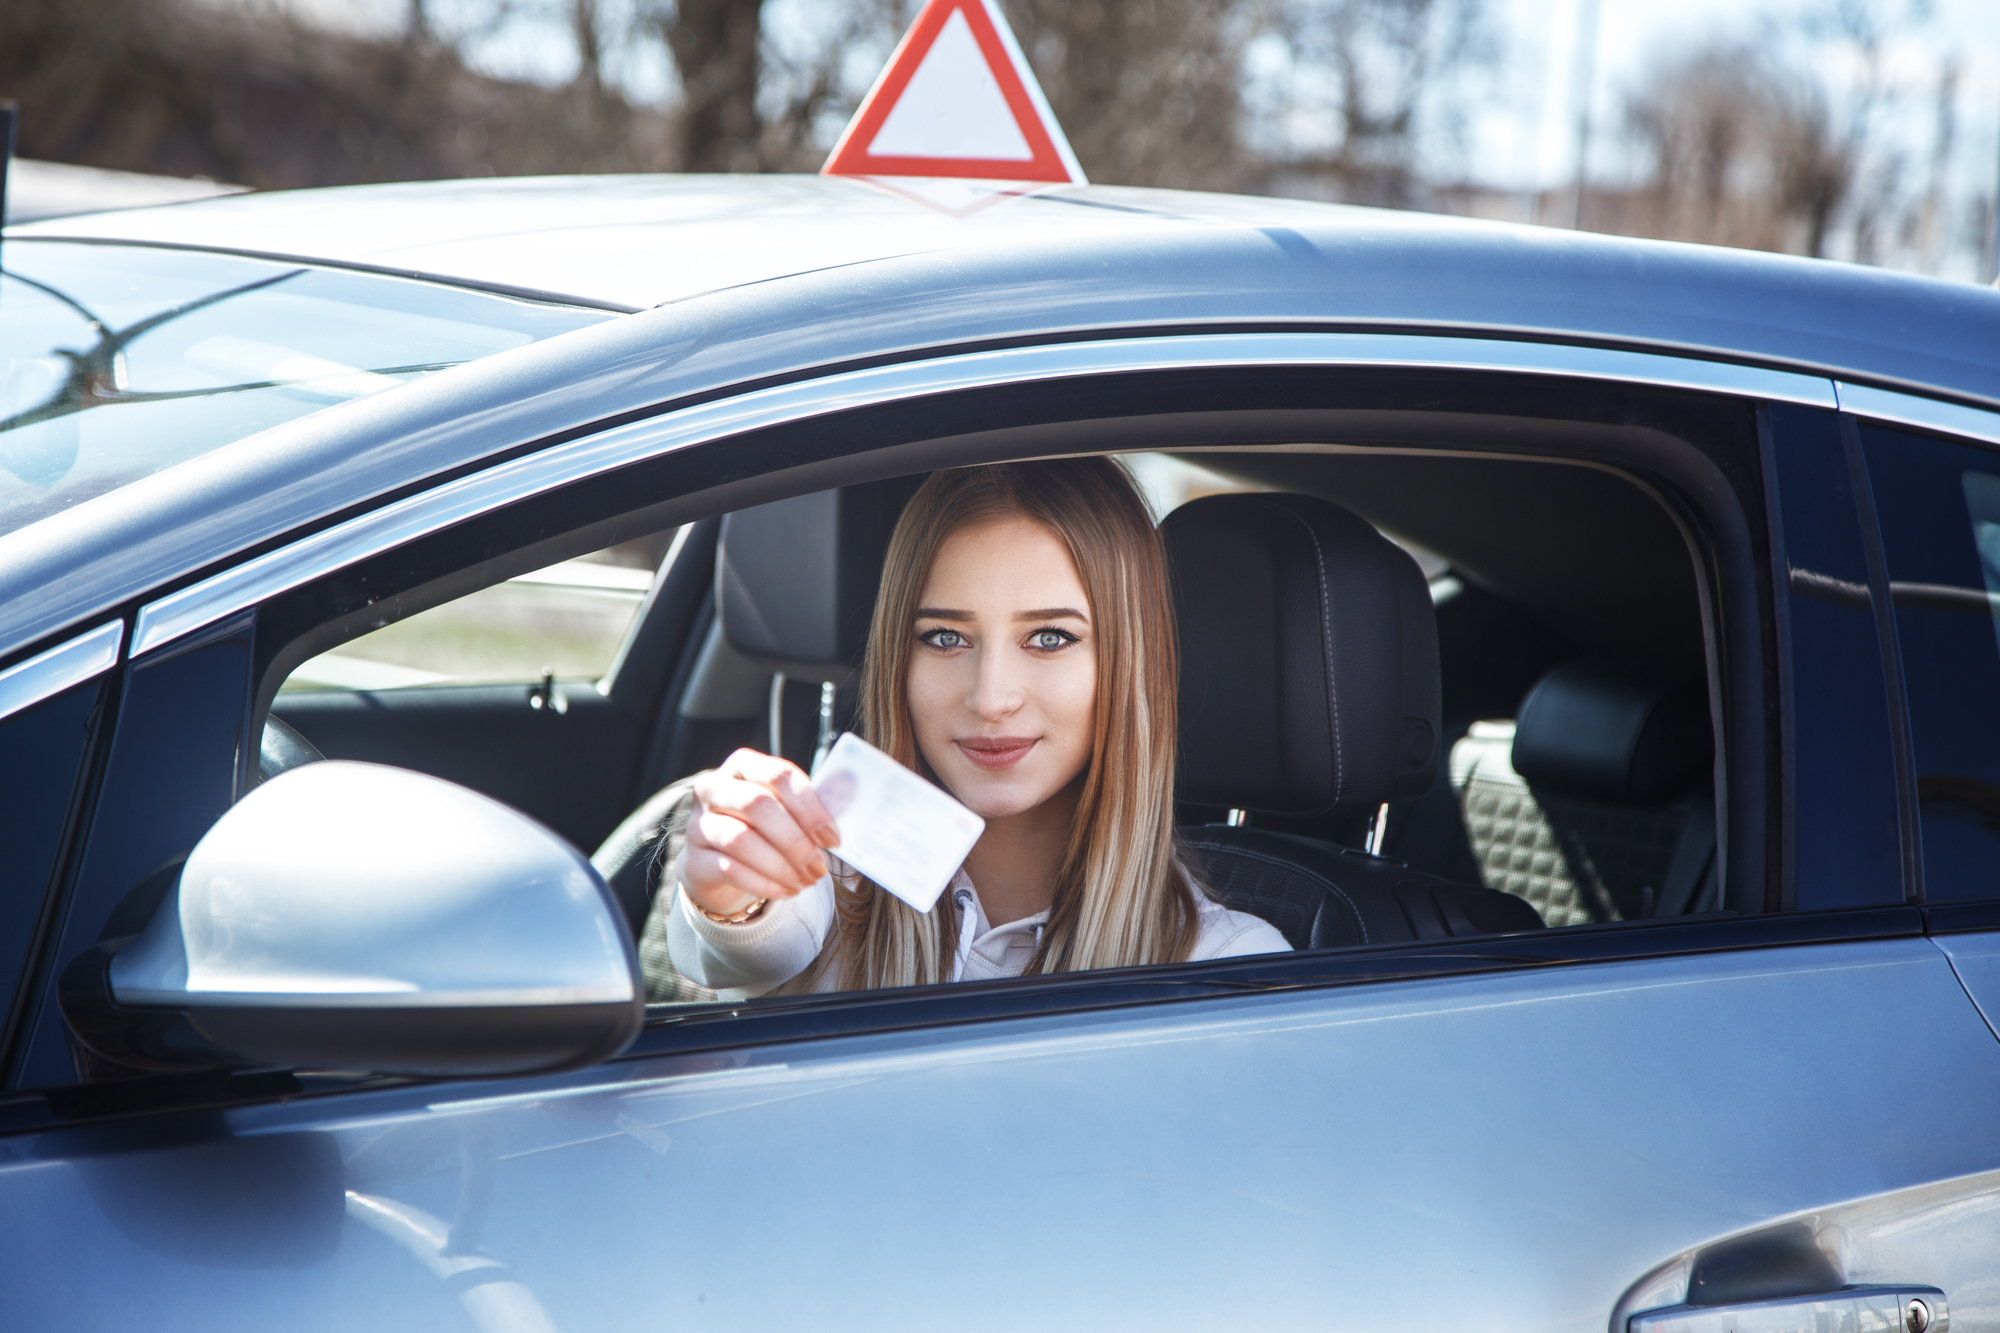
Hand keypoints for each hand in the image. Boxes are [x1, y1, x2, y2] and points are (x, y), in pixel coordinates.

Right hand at [682, 748, 840, 918]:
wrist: (723, 863)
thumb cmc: (764, 829)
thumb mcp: (784, 811)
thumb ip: (809, 809)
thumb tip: (849, 813)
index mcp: (743, 766)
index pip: (778, 774)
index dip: (809, 807)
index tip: (832, 838)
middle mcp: (714, 788)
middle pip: (757, 805)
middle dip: (795, 841)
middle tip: (819, 868)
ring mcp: (698, 825)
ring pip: (740, 840)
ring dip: (781, 866)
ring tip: (805, 882)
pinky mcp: (693, 860)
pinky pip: (729, 870)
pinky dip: (764, 884)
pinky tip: (786, 891)